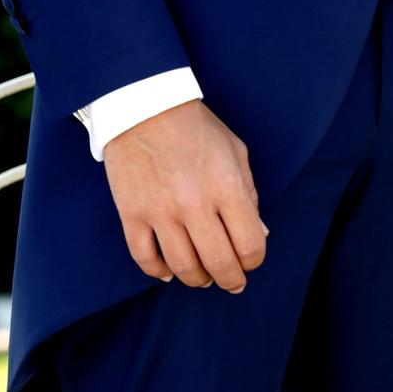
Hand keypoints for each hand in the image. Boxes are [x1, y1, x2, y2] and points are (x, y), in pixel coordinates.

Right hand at [103, 100, 267, 291]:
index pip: (250, 244)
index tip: (252, 259)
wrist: (144, 108)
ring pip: (183, 267)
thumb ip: (249, 195)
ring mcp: (160, 212)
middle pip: (219, 263)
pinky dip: (160, 272)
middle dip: (231, 279)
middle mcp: (195, 204)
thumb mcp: (236, 153)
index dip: (255, 260)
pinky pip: (145, 258)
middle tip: (233, 282)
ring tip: (205, 278)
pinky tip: (170, 272)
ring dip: (198, 279)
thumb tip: (261, 234)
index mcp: (227, 187)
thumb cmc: (198, 129)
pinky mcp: (131, 214)